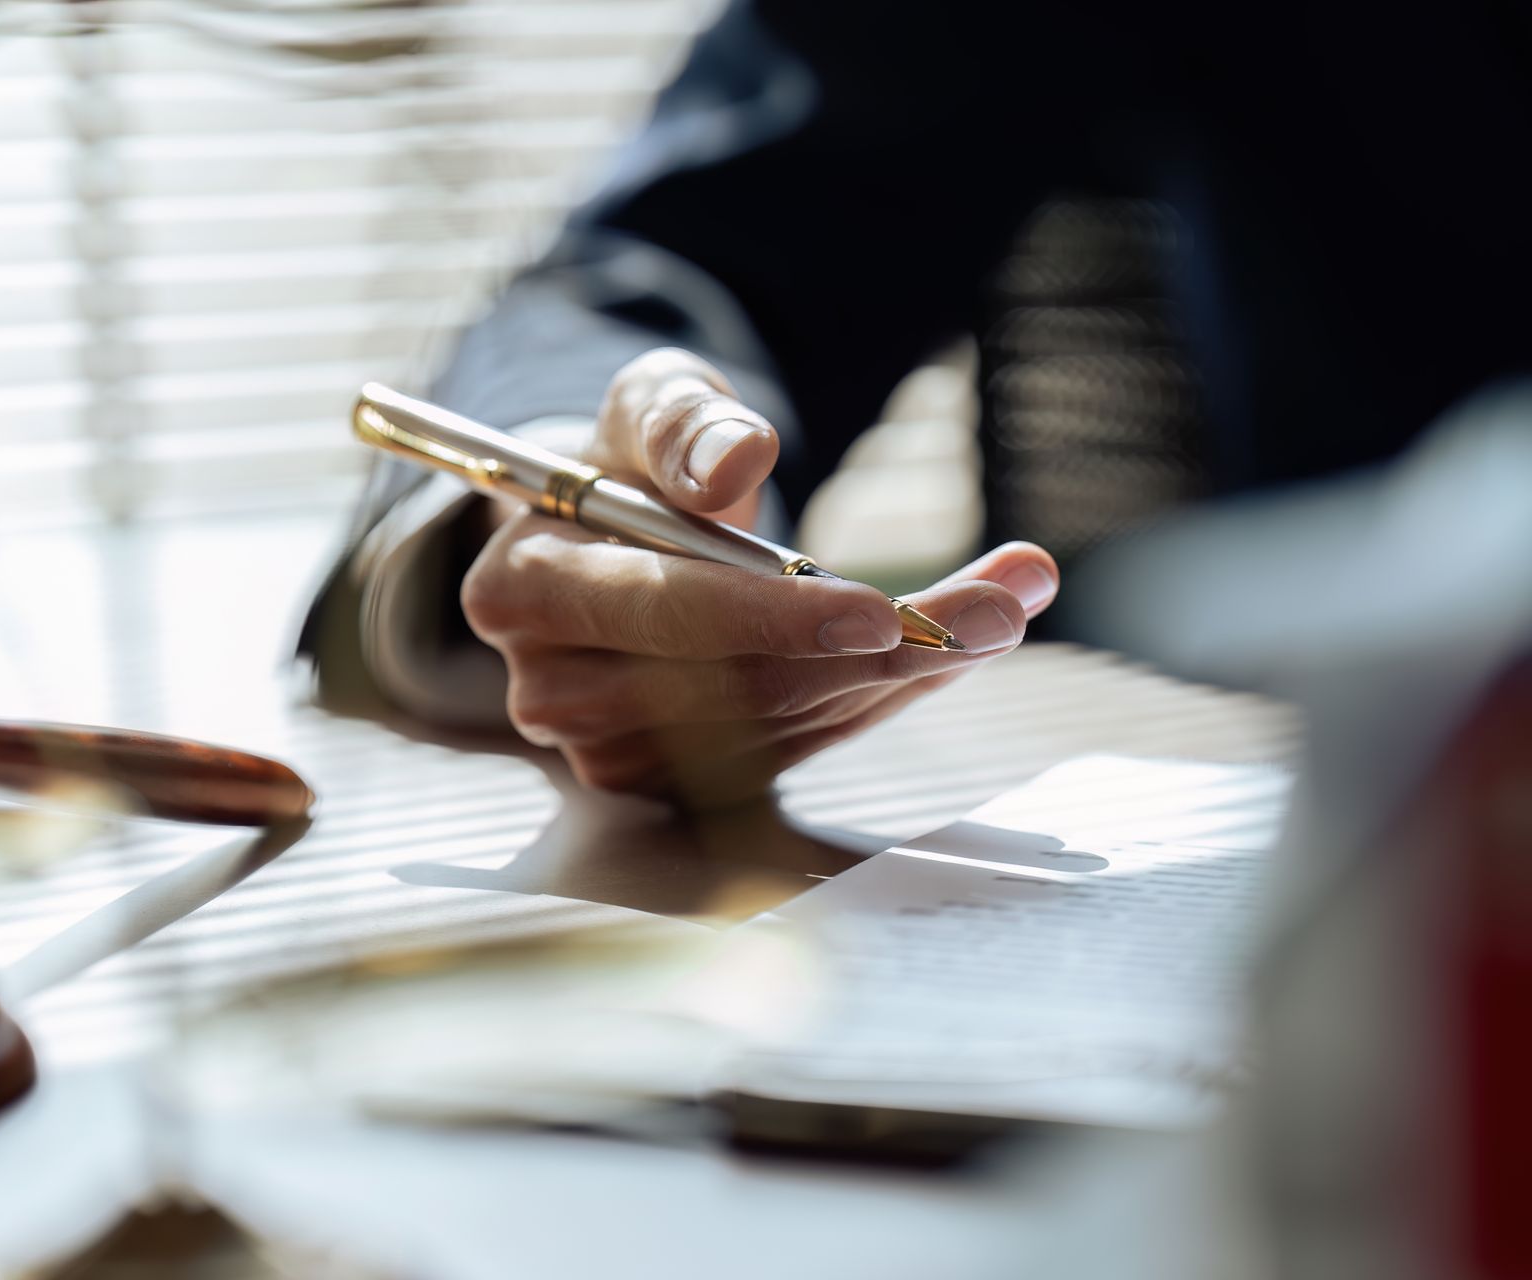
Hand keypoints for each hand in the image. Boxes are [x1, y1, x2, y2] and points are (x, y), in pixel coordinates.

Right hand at [461, 348, 1058, 805]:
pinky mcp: (676, 787)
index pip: (664, 613)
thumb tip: (737, 454)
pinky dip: (882, 693)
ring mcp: (614, 753)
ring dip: (907, 670)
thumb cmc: (634, 463)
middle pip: (744, 684)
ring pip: (788, 721)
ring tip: (1004, 605)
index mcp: (523, 592)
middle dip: (889, 645)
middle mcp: (555, 692)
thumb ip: (682, 419)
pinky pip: (802, 745)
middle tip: (1008, 600)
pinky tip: (948, 646)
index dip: (776, 615)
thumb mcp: (649, 403)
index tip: (883, 608)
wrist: (608, 540)